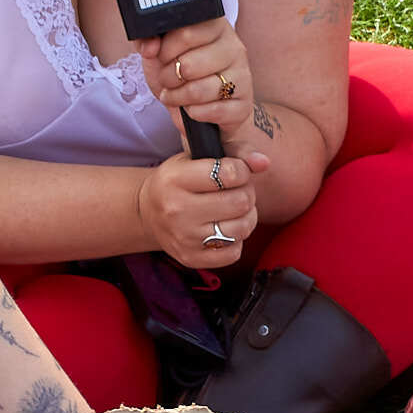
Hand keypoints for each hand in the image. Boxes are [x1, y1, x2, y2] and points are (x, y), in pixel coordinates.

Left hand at [137, 16, 251, 135]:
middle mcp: (233, 47)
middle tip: (168, 79)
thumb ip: (147, 41)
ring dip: (178, 98)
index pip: (185, 32)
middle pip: (188, 65)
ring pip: (198, 90)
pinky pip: (210, 111)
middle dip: (169, 77)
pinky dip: (194, 113)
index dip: (165, 49)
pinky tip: (192, 109)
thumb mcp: (160, 54)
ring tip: (175, 95)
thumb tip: (149, 46)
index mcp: (214, 26)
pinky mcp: (243, 104)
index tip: (163, 56)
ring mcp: (242, 76)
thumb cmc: (183, 76)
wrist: (206, 112)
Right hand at [138, 144, 268, 266]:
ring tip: (235, 210)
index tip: (237, 172)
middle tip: (238, 191)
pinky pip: (234, 253)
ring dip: (246, 217)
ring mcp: (184, 238)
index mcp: (175, 179)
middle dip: (246, 193)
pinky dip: (236, 241)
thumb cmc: (178, 180)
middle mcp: (177, 210)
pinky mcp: (191, 258)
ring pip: (242, 228)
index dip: (242, 171)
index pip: (229, 173)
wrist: (148, 212)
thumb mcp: (195, 158)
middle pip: (240, 202)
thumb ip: (232, 154)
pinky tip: (225, 229)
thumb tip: (264, 162)